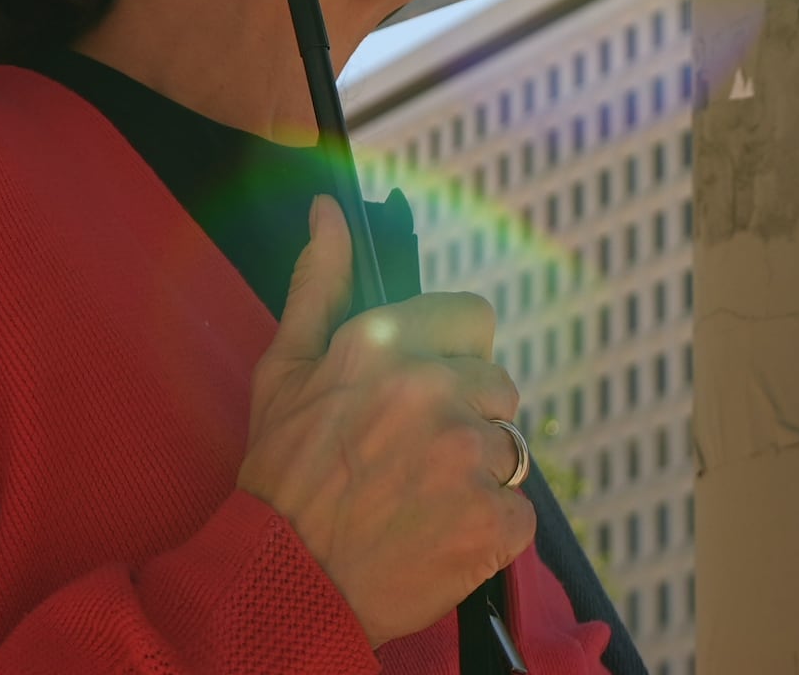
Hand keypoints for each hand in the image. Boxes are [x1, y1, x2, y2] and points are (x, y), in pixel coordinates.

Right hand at [240, 198, 536, 643]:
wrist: (280, 585)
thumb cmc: (280, 480)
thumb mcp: (284, 370)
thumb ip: (319, 285)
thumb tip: (329, 213)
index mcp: (384, 344)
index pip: (475, 319)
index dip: (455, 356)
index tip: (428, 389)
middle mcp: (432, 389)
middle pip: (497, 387)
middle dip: (465, 419)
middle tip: (412, 459)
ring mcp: (468, 455)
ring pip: (510, 449)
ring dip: (477, 475)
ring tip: (419, 501)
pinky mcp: (494, 518)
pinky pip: (519, 511)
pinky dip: (488, 529)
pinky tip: (438, 536)